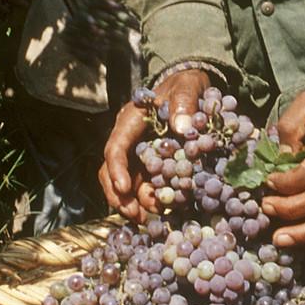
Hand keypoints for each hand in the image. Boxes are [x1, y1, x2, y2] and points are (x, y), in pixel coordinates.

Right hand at [98, 65, 210, 220]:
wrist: (191, 88)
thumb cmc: (185, 85)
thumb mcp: (187, 86)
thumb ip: (184, 102)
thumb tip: (183, 127)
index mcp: (131, 119)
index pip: (116, 146)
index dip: (117, 169)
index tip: (124, 188)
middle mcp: (130, 140)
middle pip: (113, 170)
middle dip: (120, 195)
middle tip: (135, 214)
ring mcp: (139, 154)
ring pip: (126, 183)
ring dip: (134, 203)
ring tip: (148, 219)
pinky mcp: (151, 164)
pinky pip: (145, 185)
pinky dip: (149, 200)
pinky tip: (161, 212)